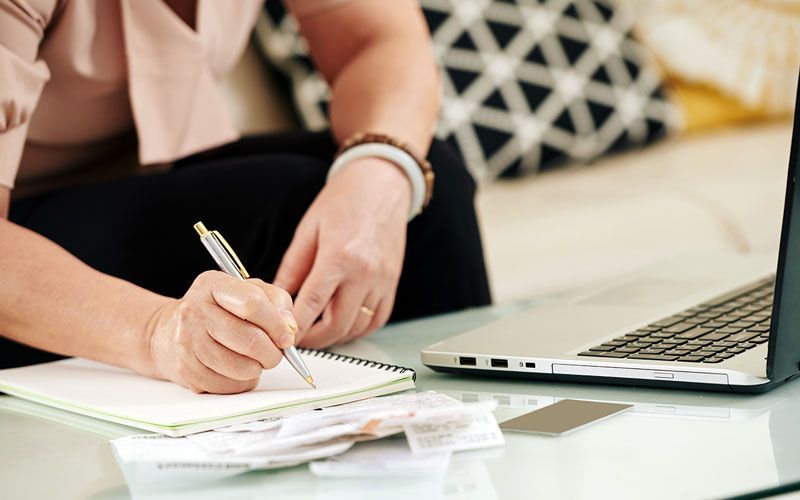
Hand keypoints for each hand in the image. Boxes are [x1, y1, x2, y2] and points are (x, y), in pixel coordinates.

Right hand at [146, 271, 297, 393]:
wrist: (168, 334)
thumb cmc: (215, 311)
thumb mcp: (246, 291)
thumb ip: (275, 301)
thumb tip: (289, 326)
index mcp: (211, 285)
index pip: (252, 304)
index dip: (277, 324)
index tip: (287, 335)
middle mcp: (194, 311)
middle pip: (251, 340)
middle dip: (274, 352)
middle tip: (276, 352)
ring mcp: (187, 343)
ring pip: (244, 367)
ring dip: (259, 368)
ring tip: (255, 359)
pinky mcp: (187, 372)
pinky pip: (231, 386)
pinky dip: (243, 381)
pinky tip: (236, 368)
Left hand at [274, 157, 410, 347]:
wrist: (381, 184)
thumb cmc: (344, 201)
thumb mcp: (308, 230)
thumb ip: (292, 268)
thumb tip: (277, 298)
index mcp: (339, 257)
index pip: (312, 305)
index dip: (294, 327)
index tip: (281, 338)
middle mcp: (365, 273)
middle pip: (337, 325)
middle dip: (314, 339)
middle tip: (296, 338)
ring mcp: (383, 280)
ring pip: (357, 327)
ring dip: (335, 336)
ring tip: (316, 330)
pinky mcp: (392, 283)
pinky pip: (376, 319)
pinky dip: (357, 328)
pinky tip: (342, 322)